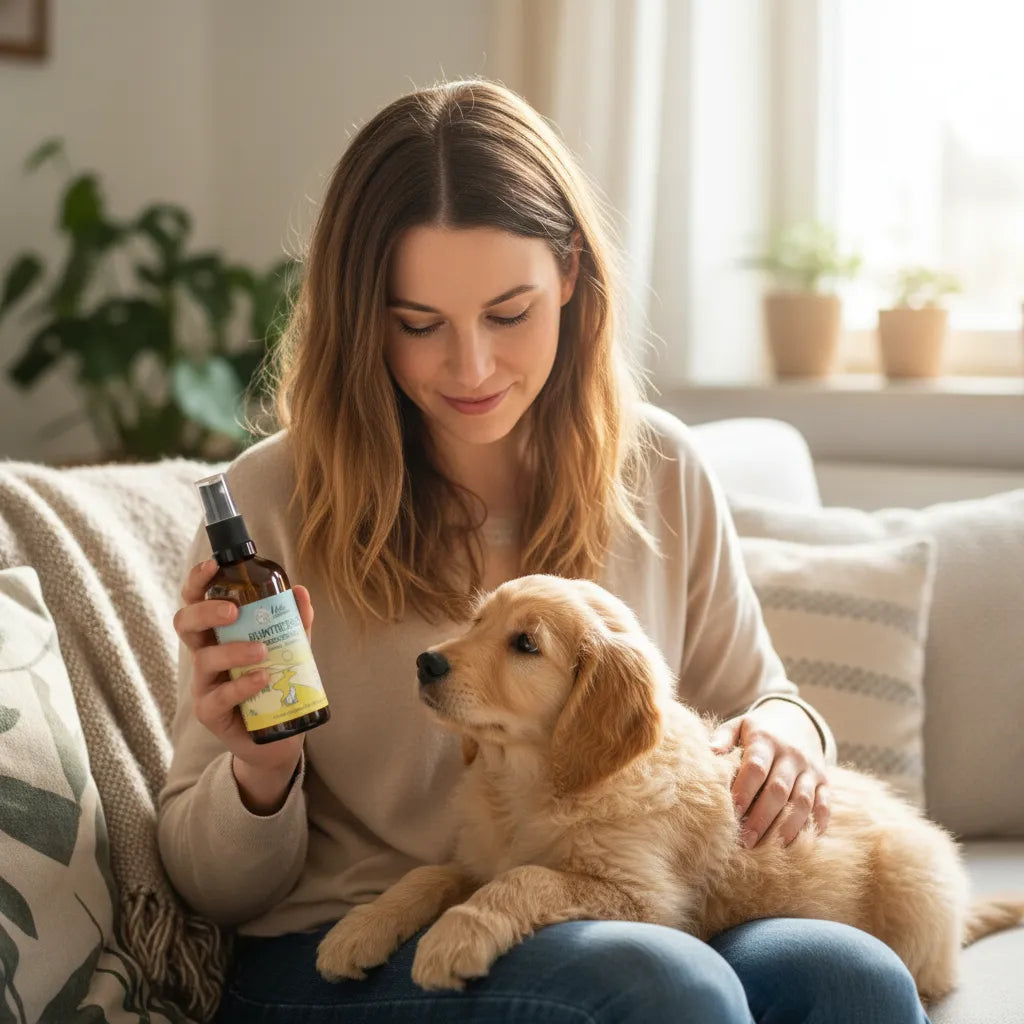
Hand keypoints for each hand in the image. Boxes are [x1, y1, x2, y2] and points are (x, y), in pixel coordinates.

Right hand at [173, 559, 315, 806]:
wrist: (279, 737)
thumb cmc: (277, 685)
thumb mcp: (291, 650)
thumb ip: (294, 624)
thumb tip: (300, 591)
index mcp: (218, 633)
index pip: (197, 600)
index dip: (198, 581)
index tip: (214, 565)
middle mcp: (205, 654)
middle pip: (185, 624)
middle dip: (205, 611)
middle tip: (233, 610)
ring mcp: (204, 684)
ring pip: (202, 660)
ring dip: (233, 650)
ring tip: (263, 651)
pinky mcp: (209, 713)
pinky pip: (217, 696)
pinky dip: (241, 684)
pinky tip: (262, 678)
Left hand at [710, 699, 829, 847]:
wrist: (796, 718)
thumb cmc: (759, 729)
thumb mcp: (739, 725)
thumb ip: (722, 738)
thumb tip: (708, 753)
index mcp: (766, 740)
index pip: (755, 768)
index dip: (743, 792)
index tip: (730, 813)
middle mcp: (791, 754)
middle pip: (778, 790)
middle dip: (761, 818)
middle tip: (746, 841)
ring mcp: (810, 768)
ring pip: (802, 801)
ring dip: (788, 827)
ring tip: (772, 848)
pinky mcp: (824, 780)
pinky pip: (824, 805)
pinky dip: (816, 824)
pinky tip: (802, 843)